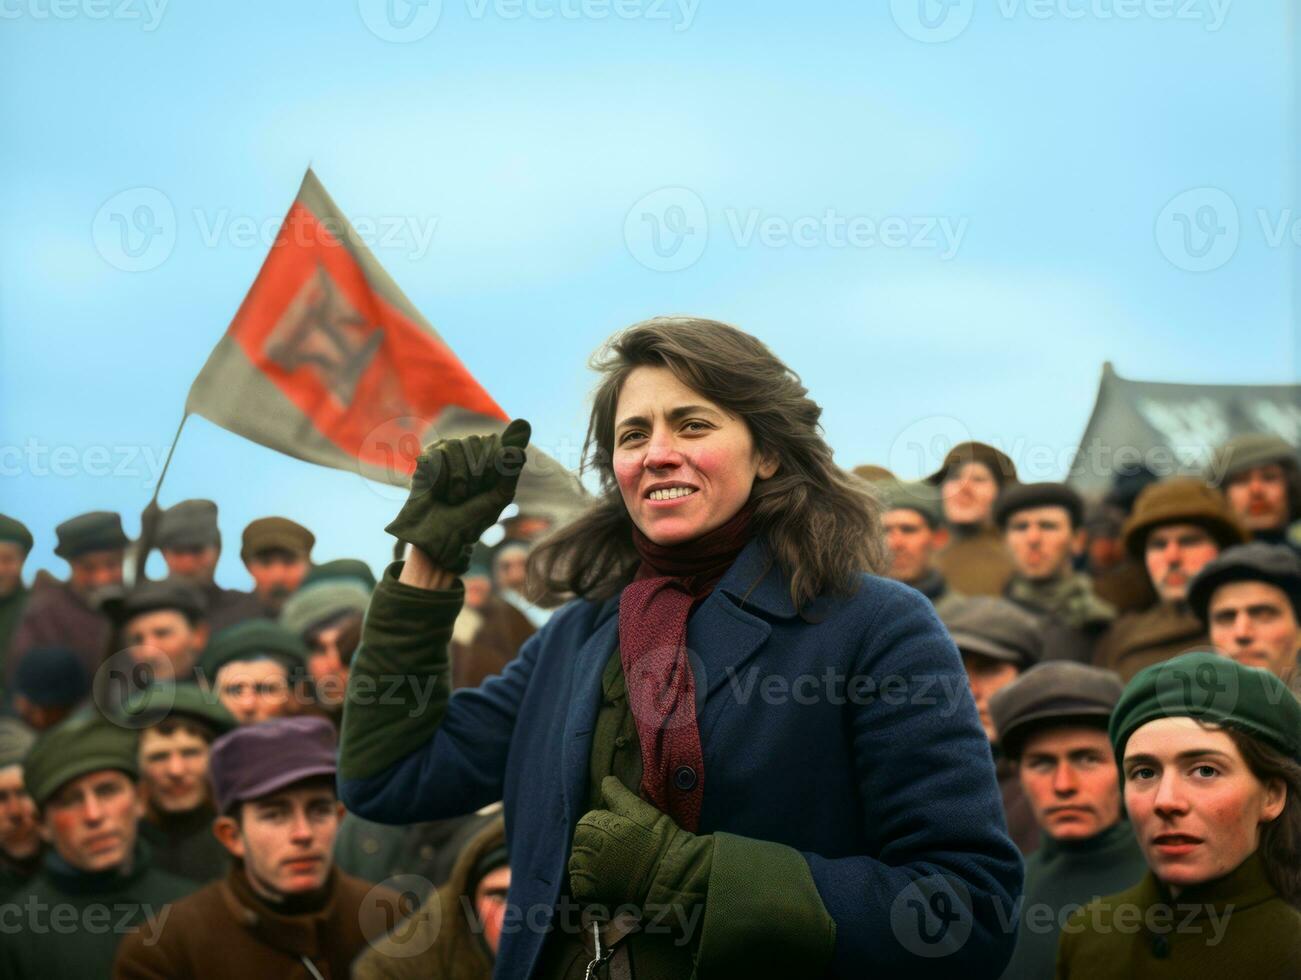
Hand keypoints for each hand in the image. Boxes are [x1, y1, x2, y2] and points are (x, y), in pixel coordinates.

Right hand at [385, 419, 530, 575]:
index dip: (498, 465)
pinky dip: (443, 480)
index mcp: (491, 455)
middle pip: (480, 442)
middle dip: (478, 476)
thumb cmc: (472, 519)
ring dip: (460, 482)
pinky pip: (440, 456)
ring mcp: (448, 450)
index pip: (500, 444)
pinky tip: (440, 492)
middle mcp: (470, 448)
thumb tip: (523, 428)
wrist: (441, 539)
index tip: (492, 484)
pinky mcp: (428, 456)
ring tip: (455, 497)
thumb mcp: (499, 495)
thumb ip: (511, 465)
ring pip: (459, 446)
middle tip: (470, 497)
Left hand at [568, 776, 709, 913]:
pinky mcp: (589, 897)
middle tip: (621, 854)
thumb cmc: (655, 837)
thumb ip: (615, 792)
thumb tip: (605, 779)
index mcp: (587, 827)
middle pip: (580, 847)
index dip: (604, 830)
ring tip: (616, 870)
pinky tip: (608, 886)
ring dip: (592, 869)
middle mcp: (580, 851)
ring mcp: (584, 876)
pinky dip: (591, 889)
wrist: (669, 873)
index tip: (621, 836)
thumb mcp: (637, 808)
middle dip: (596, 849)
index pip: (586, 825)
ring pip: (579, 868)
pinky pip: (582, 891)